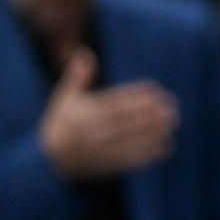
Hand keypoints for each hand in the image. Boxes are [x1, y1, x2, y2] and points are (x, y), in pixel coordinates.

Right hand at [37, 49, 178, 179]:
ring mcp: (98, 152)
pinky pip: (130, 160)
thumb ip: (78, 78)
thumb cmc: (60, 125)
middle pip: (125, 123)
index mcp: (81, 115)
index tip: (157, 90)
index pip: (114, 104)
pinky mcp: (105, 167)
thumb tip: (85, 51)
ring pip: (130, 141)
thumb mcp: (64, 100)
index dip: (136, 97)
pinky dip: (150, 154)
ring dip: (153, 133)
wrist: (46, 164)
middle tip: (172, 107)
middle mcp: (89, 134)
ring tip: (172, 124)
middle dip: (149, 115)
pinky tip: (167, 145)